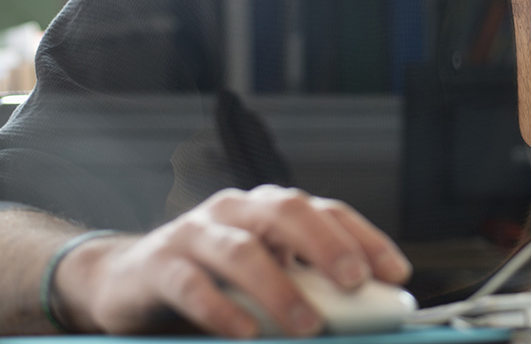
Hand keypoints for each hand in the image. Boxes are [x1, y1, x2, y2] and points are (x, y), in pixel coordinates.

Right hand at [53, 185, 410, 337]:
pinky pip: (193, 285)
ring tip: (308, 325)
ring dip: (280, 289)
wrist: (125, 280)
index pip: (326, 210)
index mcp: (270, 209)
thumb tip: (362, 316)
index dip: (364, 237)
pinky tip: (246, 334)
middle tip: (355, 283)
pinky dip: (222, 310)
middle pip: (288, 212)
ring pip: (243, 250)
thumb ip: (304, 285)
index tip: (395, 272)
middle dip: (328, 246)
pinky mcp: (158, 265)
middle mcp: (236, 210)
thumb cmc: (211, 280)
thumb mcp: (264, 277)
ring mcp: (195, 232)